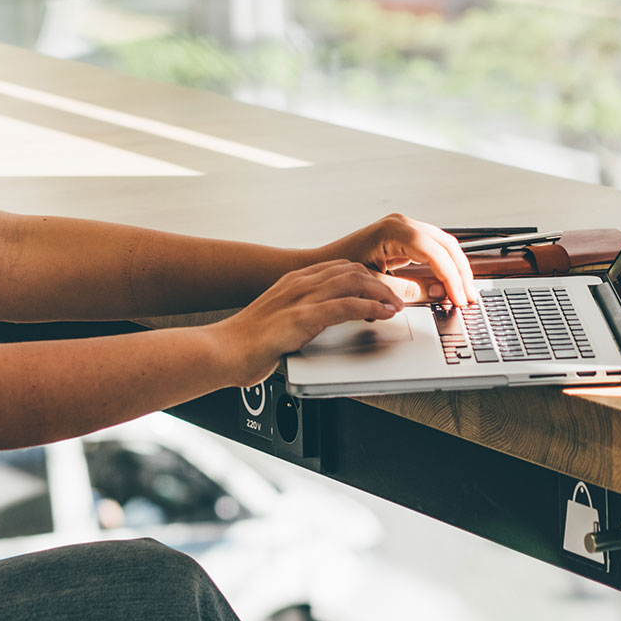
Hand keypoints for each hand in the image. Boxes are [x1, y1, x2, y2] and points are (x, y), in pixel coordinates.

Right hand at [212, 260, 407, 384]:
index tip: (383, 288)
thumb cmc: (245, 345)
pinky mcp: (303, 317)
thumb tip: (311, 329)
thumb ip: (297, 319)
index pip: (339, 268)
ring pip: (354, 281)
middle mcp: (298, 283)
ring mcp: (300, 298)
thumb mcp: (276, 323)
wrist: (222, 352)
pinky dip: (372, 307)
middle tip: (399, 296)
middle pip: (351, 269)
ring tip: (398, 304)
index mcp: (292, 282)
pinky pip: (347, 305)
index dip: (366, 276)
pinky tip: (384, 313)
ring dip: (382, 292)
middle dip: (380, 281)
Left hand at [324, 213, 476, 307]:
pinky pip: (434, 249)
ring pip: (444, 245)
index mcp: (394, 230)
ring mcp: (405, 227)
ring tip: (465, 293)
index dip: (451, 277)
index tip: (459, 297)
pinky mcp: (406, 237)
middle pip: (446, 245)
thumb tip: (440, 293)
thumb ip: (408, 290)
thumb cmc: (340, 270)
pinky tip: (452, 283)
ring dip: (457, 269)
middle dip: (461, 272)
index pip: (434, 252)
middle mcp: (402, 223)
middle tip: (469, 297)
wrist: (322, 264)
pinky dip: (446, 266)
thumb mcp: (375, 284)